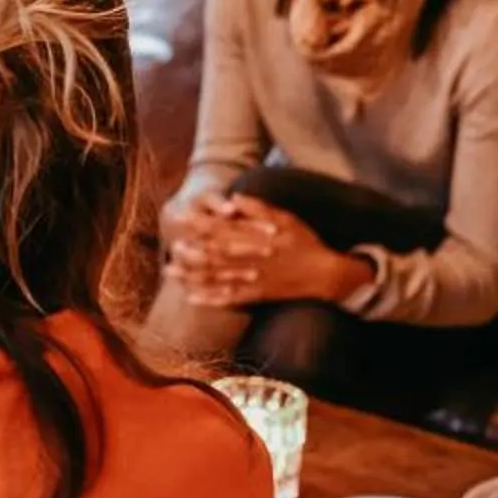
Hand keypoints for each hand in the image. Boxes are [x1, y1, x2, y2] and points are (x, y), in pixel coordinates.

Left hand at [164, 197, 362, 309]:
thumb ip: (259, 209)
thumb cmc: (305, 243)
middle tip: (172, 248)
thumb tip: (234, 198)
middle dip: (190, 251)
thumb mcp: (286, 219)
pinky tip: (192, 298)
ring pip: (216, 277)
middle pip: (214, 254)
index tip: (182, 217)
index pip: (223, 228)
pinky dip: (209, 299)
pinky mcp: (255, 295)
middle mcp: (250, 259)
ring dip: (192, 275)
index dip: (200, 223)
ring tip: (171, 271)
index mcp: (256, 238)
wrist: (325, 274)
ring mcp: (251, 279)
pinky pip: (228, 299)